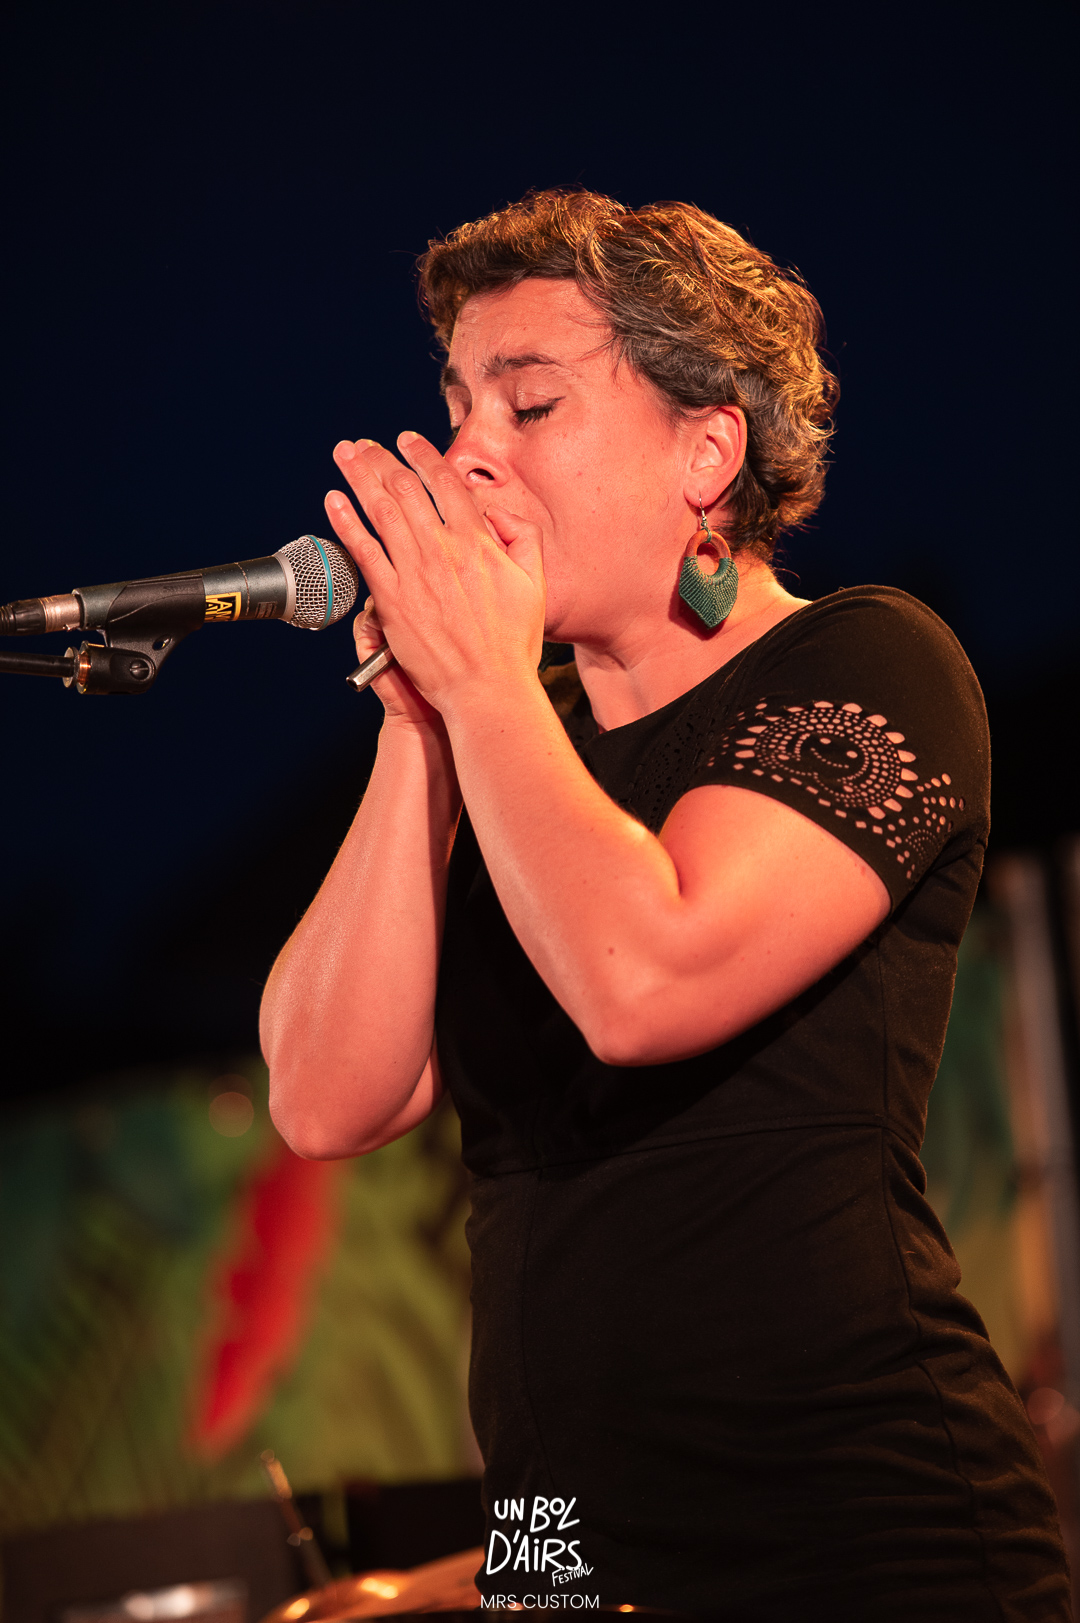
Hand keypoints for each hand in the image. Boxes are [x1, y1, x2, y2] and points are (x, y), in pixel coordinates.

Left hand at [325, 433, 545, 714]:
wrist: (487, 688)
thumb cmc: (512, 644)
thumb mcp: (535, 583)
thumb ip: (522, 538)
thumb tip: (500, 513)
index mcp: (477, 543)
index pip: (446, 484)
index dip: (423, 456)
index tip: (408, 441)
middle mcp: (442, 550)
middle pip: (405, 489)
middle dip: (381, 459)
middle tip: (364, 444)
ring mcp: (414, 574)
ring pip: (380, 511)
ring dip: (359, 476)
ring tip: (345, 454)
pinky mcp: (392, 600)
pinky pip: (364, 551)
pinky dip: (346, 522)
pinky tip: (333, 501)